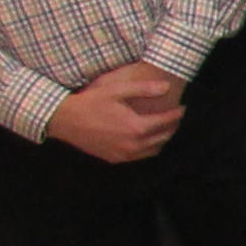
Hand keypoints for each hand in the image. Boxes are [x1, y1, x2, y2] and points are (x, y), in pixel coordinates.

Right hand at [43, 62, 186, 163]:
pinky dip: (148, 148)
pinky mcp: (114, 159)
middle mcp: (133, 145)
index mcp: (136, 127)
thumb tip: (167, 87)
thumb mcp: (116, 90)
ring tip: (164, 128)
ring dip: (162, 139)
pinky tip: (147, 139)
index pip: (166, 122)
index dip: (176, 114)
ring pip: (153, 150)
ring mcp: (123, 154)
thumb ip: (143, 89)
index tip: (182, 107)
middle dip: (172, 126)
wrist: (64, 120)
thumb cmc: (90, 101)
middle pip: (163, 137)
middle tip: (176, 117)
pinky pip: (139, 157)